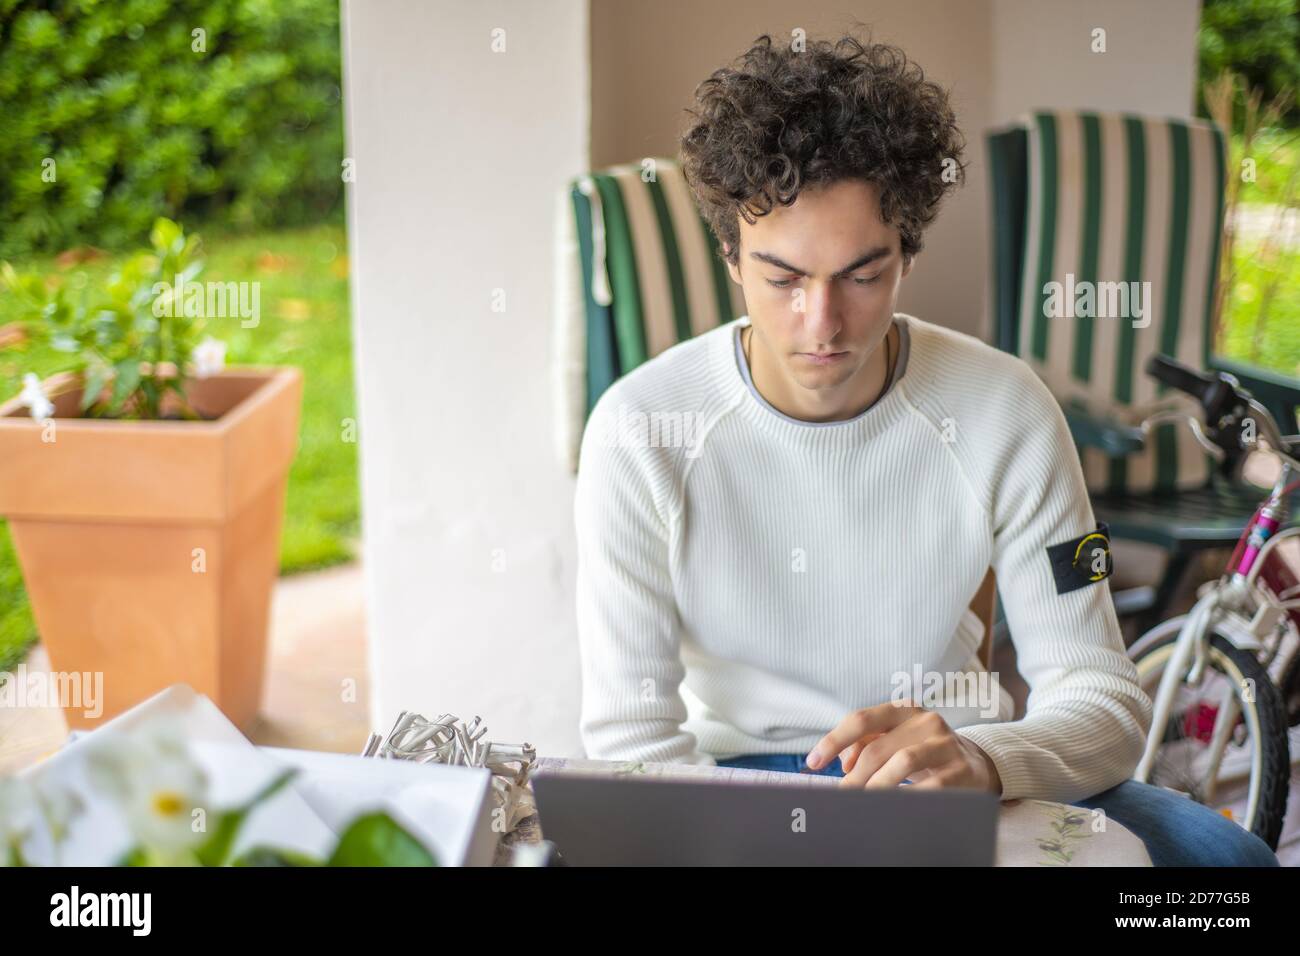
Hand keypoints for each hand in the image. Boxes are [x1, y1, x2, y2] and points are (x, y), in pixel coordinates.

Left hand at [806, 700, 1002, 793]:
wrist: (975, 765)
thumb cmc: (922, 751)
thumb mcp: (895, 740)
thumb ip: (866, 744)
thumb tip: (844, 762)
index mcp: (903, 709)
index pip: (861, 720)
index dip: (833, 741)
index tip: (812, 763)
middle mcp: (925, 720)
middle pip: (877, 748)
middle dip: (853, 776)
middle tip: (840, 796)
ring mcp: (945, 744)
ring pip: (902, 763)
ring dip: (876, 787)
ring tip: (863, 802)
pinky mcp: (960, 770)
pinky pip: (928, 787)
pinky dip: (906, 799)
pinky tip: (893, 808)